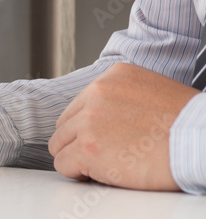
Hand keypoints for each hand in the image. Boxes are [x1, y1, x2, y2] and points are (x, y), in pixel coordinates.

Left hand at [48, 62, 197, 190]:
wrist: (200, 141)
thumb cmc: (188, 124)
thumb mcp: (152, 91)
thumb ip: (122, 98)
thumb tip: (107, 117)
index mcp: (112, 77)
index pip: (80, 105)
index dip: (89, 127)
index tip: (104, 139)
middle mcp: (95, 94)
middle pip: (66, 125)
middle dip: (79, 142)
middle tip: (102, 155)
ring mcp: (88, 121)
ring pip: (60, 145)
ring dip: (77, 158)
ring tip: (104, 165)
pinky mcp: (87, 149)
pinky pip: (64, 165)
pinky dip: (78, 173)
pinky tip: (100, 174)